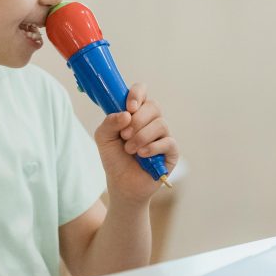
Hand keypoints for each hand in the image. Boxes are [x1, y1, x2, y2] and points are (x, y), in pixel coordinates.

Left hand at [93, 83, 178, 205]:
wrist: (122, 184)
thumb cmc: (114, 158)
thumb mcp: (103, 138)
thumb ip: (109, 123)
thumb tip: (125, 114)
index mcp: (136, 112)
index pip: (142, 91)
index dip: (137, 94)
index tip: (129, 108)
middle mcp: (152, 120)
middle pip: (153, 106)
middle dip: (137, 121)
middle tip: (124, 135)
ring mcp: (163, 135)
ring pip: (160, 124)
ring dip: (141, 137)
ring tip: (130, 150)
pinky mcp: (171, 151)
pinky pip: (168, 141)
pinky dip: (152, 148)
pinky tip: (142, 155)